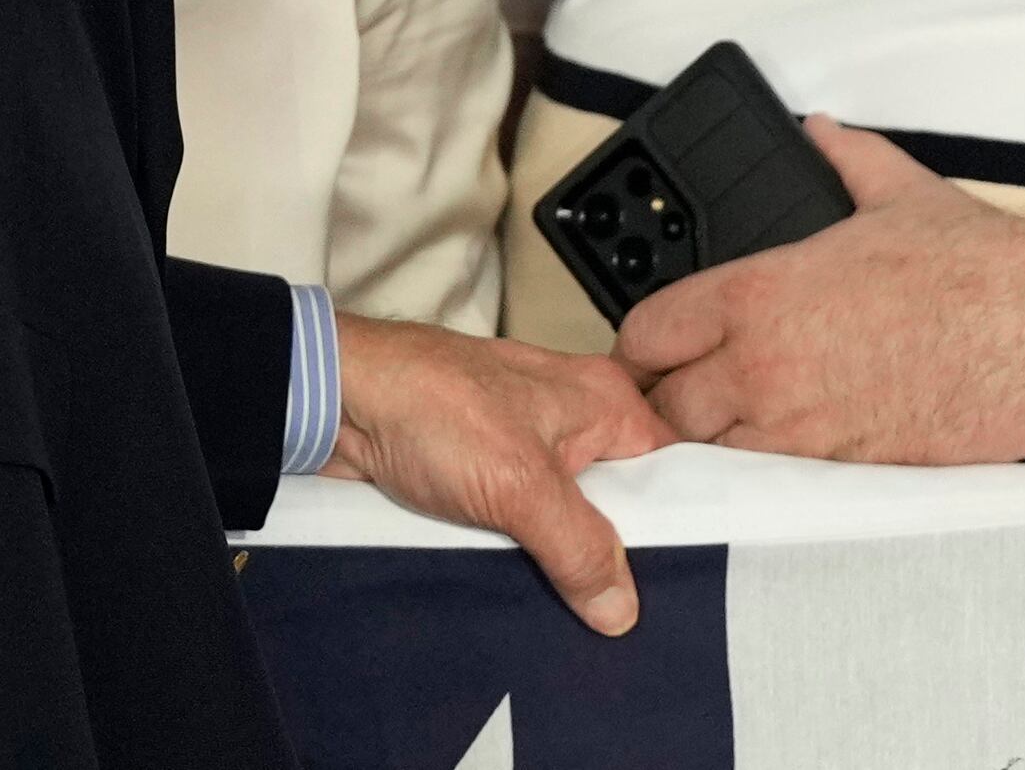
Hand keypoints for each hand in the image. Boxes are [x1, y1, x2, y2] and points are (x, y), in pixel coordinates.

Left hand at [328, 315, 670, 634]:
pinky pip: (524, 528)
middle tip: (629, 620)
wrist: (333, 401)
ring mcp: (527, 450)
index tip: (691, 590)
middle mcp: (573, 420)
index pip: (673, 472)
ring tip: (584, 623)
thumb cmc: (425, 404)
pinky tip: (531, 601)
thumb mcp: (519, 484)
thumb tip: (622, 608)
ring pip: (568, 523)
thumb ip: (579, 546)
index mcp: (603, 401)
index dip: (682, 529)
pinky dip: (523, 558)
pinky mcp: (486, 477)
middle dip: (618, 560)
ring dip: (565, 565)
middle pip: (621, 506)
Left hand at [613, 120, 1024, 463]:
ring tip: (732, 426)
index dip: (641, 343)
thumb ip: (843, 159)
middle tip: (682, 394)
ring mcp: (803, 428)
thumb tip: (823, 135)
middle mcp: (765, 365)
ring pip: (712, 455)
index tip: (650, 347)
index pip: (647, 332)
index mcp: (760, 293)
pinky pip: (775, 485)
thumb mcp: (897, 192)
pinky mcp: (847, 471)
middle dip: (664, 403)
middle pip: (663, 408)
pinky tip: (786, 452)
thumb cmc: (981, 272)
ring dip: (712, 443)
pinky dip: (767, 473)